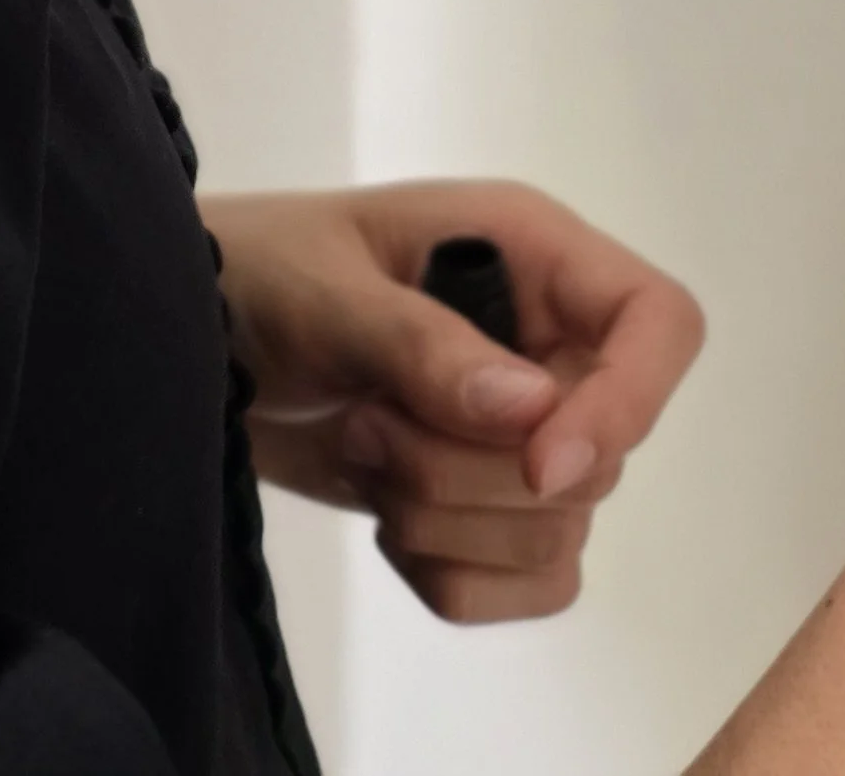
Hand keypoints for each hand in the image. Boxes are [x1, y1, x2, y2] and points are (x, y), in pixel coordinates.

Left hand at [199, 180, 704, 624]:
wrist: (184, 344)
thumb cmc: (256, 276)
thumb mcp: (327, 291)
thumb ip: (423, 344)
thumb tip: (532, 412)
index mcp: (535, 257)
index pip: (659, 324)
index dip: (631, 400)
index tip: (541, 462)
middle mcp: (551, 345)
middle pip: (600, 456)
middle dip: (474, 474)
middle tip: (369, 424)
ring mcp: (523, 435)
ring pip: (558, 533)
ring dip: (447, 522)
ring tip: (362, 452)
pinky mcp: (485, 510)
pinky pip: (521, 587)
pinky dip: (449, 577)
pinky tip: (380, 522)